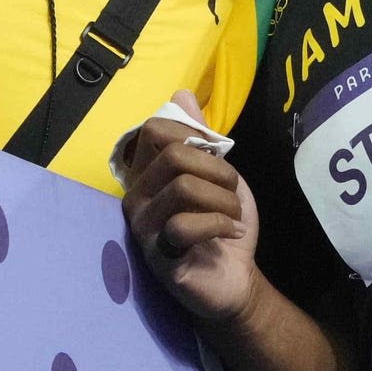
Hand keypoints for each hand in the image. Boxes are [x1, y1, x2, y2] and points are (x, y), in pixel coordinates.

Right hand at [119, 119, 262, 323]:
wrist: (235, 277)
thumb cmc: (222, 223)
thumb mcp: (218, 173)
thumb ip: (199, 136)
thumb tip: (181, 93)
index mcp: (146, 172)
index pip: (156, 129)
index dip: (195, 135)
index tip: (219, 158)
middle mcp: (136, 196)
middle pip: (175, 155)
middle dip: (219, 170)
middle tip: (231, 192)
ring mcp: (143, 227)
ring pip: (183, 187)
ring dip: (224, 200)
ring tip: (234, 215)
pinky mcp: (157, 256)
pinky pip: (184, 226)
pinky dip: (220, 224)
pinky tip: (231, 233)